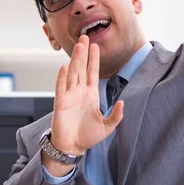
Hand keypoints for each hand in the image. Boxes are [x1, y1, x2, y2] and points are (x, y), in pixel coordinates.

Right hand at [50, 35, 123, 156]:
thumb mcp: (108, 127)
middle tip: (84, 37)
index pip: (93, 72)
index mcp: (91, 95)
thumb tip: (122, 102)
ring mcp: (70, 96)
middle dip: (83, 53)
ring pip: (72, 73)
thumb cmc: (87, 137)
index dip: (94, 59)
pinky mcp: (61, 103)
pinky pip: (61, 87)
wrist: (72, 148)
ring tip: (78, 46)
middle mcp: (80, 92)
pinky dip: (62, 77)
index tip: (95, 46)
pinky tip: (64, 66)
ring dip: (75, 60)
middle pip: (82, 68)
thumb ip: (116, 115)